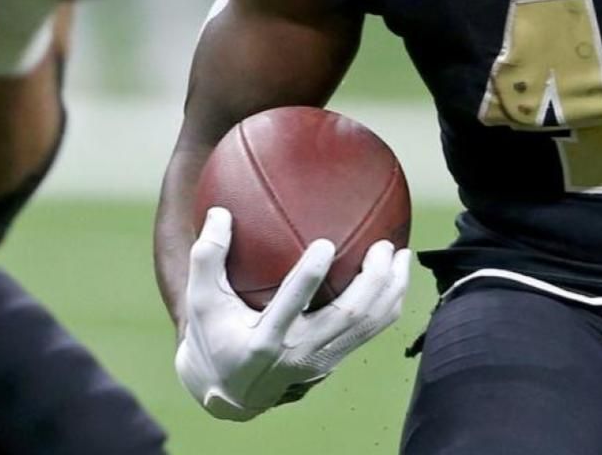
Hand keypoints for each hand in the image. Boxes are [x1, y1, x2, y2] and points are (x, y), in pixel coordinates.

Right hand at [173, 208, 411, 421]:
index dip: (309, 277)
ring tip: (401, 256)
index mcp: (263, 340)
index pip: (290, 306)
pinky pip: (369, 332)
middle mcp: (297, 353)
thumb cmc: (212, 335)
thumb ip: (207, 256)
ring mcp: (320, 360)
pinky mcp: (334, 360)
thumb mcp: (200, 300)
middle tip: (383, 246)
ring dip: (390, 291)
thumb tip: (220, 211)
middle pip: (346, 317)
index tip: (325, 243)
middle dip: (371, 281)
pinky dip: (388, 304)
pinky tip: (396, 277)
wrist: (228, 391)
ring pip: (366, 326)